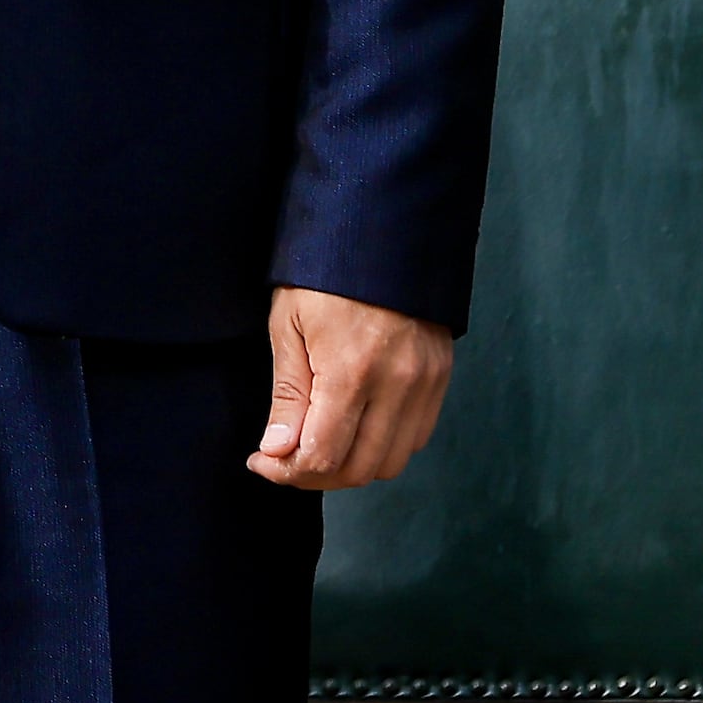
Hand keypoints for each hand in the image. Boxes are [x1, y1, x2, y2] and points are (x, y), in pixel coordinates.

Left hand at [253, 289, 453, 488]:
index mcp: (350, 370)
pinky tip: (357, 425)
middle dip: (315, 476)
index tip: (262, 460)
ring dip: (352, 465)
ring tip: (321, 443)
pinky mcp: (440, 375)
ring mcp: (424, 381)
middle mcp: (396, 383)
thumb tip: (278, 451)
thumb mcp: (289, 324)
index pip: (322, 457)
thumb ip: (288, 394)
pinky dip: (385, 445)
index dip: (286, 471)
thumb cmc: (326, 272)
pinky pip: (416, 436)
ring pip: (391, 461)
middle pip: (358, 469)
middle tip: (286, 459)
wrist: (384, 226)